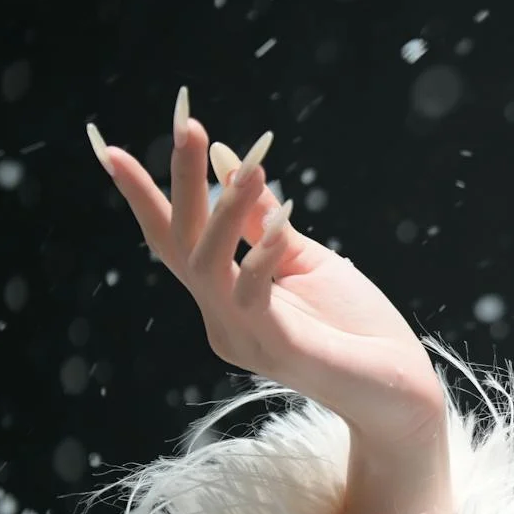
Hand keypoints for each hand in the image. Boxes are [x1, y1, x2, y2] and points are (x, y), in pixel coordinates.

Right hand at [85, 88, 445, 444]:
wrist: (400, 389)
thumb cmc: (357, 327)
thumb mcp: (307, 261)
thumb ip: (266, 222)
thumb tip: (235, 163)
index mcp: (225, 298)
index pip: (174, 242)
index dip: (145, 198)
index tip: (113, 149)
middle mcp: (221, 319)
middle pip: (181, 244)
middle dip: (180, 182)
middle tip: (185, 124)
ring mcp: (243, 337)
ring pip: (207, 264)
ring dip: (225, 209)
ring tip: (251, 166)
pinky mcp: (275, 348)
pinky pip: (250, 294)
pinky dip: (259, 254)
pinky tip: (279, 223)